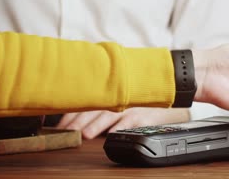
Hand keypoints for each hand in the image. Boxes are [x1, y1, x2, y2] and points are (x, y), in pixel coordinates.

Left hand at [56, 108, 189, 138]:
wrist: (169, 102)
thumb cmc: (142, 102)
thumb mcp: (122, 98)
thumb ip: (103, 102)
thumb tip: (76, 117)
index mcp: (111, 93)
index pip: (86, 101)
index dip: (71, 112)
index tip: (59, 124)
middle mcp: (120, 98)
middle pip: (94, 109)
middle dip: (78, 121)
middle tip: (66, 131)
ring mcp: (132, 107)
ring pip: (110, 115)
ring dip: (96, 124)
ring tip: (85, 134)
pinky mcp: (144, 116)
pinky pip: (130, 122)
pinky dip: (119, 128)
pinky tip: (110, 135)